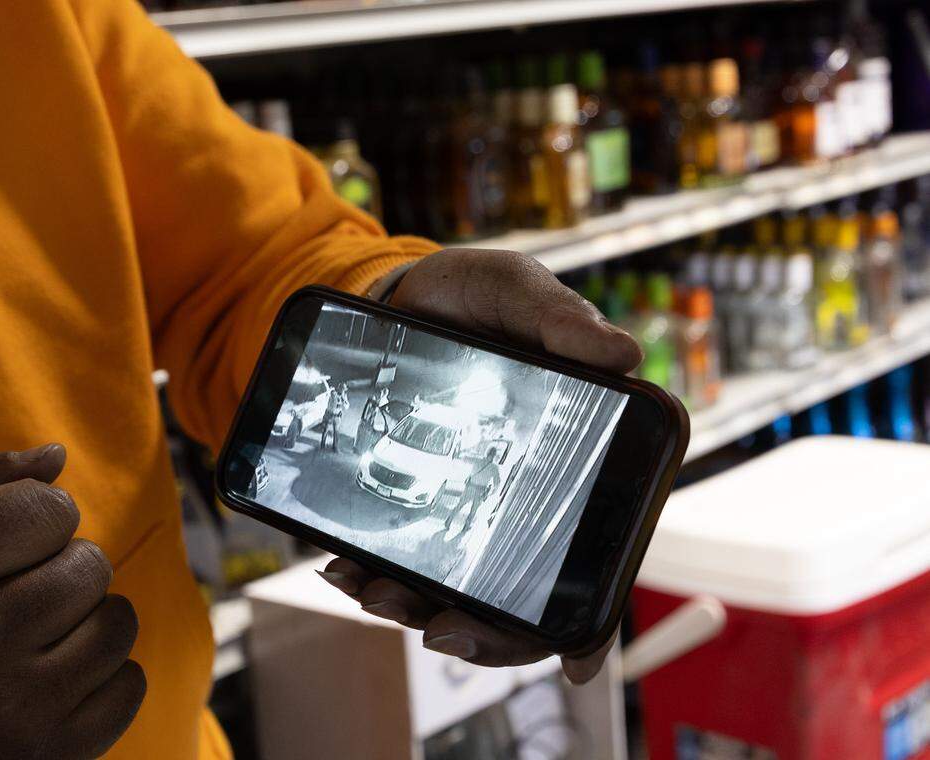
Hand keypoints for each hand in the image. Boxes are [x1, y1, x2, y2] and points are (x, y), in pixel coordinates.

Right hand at [0, 445, 144, 758]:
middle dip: (67, 566)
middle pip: (89, 564)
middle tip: (23, 593)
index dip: (44, 513)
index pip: (44, 508)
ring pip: (118, 621)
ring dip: (91, 618)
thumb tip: (58, 455)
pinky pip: (130, 685)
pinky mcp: (52, 755)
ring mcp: (16, 709)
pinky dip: (106, 674)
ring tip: (44, 633)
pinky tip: (58, 677)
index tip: (20, 537)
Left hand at [320, 248, 639, 683]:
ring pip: (450, 589)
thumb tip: (625, 356)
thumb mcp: (515, 291)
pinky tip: (341, 564)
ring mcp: (462, 507)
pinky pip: (396, 558)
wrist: (399, 294)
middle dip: (481, 630)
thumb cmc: (475, 297)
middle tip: (438, 626)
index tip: (571, 662)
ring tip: (370, 588)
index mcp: (570, 463)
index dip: (590, 620)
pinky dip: (369, 573)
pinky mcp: (409, 502)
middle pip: (518, 599)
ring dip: (411, 607)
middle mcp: (519, 499)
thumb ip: (560, 318)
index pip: (590, 557)